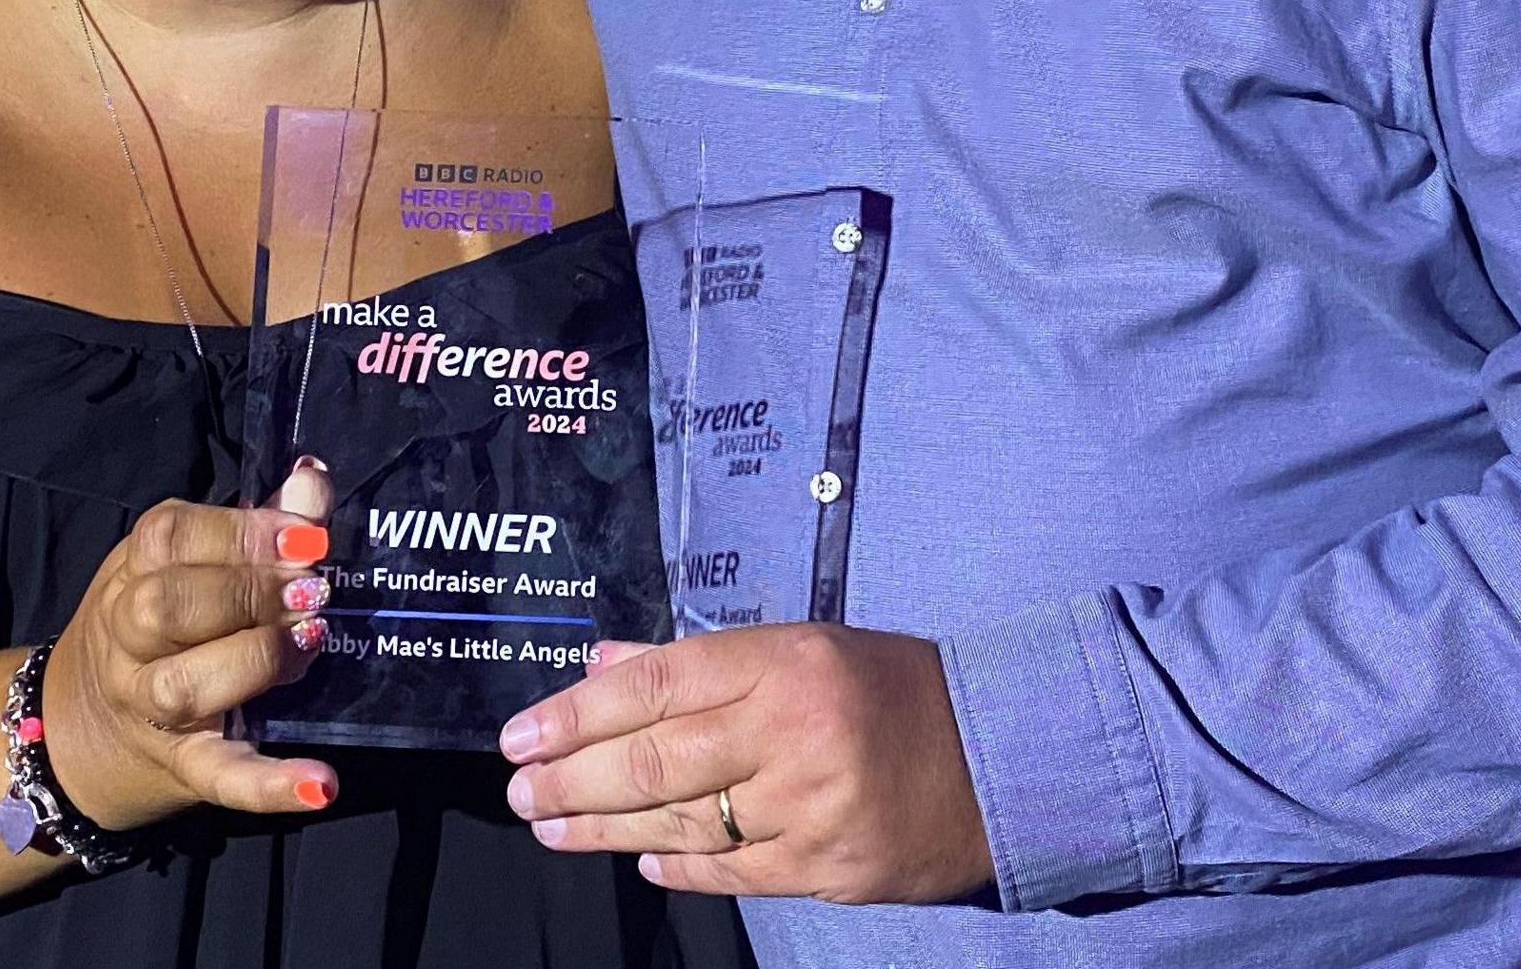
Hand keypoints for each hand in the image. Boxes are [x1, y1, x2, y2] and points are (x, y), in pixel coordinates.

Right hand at [42, 457, 341, 818]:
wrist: (81, 729)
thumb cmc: (153, 628)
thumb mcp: (182, 564)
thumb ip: (247, 527)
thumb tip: (313, 478)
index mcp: (131, 577)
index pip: (168, 539)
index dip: (241, 532)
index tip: (305, 534)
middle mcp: (128, 643)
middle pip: (165, 609)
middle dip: (246, 592)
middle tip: (310, 589)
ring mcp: (149, 711)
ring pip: (183, 687)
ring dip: (256, 659)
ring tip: (311, 642)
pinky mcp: (185, 769)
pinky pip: (222, 778)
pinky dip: (271, 785)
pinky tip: (320, 783)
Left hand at [499, 623, 993, 902]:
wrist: (1001, 759)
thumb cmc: (895, 692)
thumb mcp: (804, 649)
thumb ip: (700, 662)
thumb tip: (601, 663)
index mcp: (786, 662)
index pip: (655, 684)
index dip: (576, 712)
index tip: (522, 733)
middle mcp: (794, 731)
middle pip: (654, 760)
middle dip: (571, 778)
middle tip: (519, 789)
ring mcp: (812, 806)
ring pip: (683, 821)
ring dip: (604, 828)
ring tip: (550, 825)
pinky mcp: (828, 865)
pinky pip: (731, 870)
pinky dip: (677, 864)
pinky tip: (638, 858)